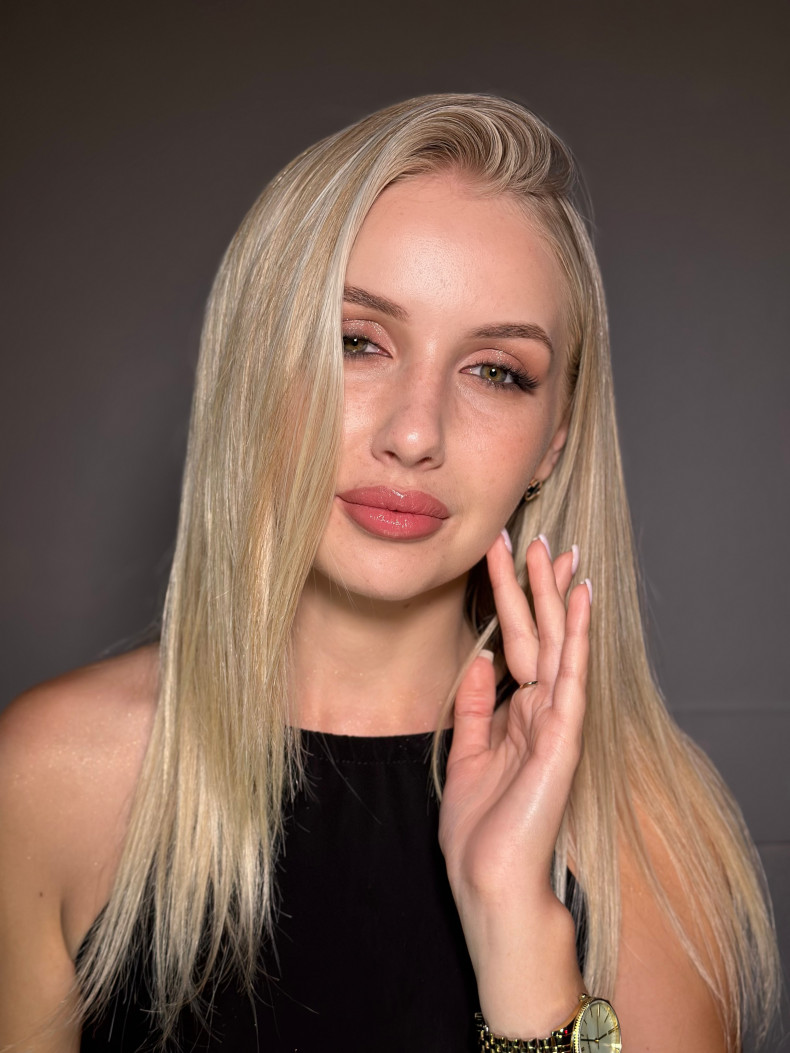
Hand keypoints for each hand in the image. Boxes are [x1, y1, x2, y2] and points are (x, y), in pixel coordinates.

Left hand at [438, 531, 590, 1034]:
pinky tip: (578, 599)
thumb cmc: (480, 829)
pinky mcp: (562, 737)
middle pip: (538, 636)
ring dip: (556, 598)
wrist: (490, 881)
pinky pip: (568, 675)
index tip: (505, 559)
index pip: (516, 645)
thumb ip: (475, 707)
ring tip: (557, 552)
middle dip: (536, 588)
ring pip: (557, 646)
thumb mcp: (468, 753)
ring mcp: (556, 722)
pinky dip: (574, 636)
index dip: (511, 603)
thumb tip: (478, 663)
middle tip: (536, 538)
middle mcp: (542, 712)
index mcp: (518, 714)